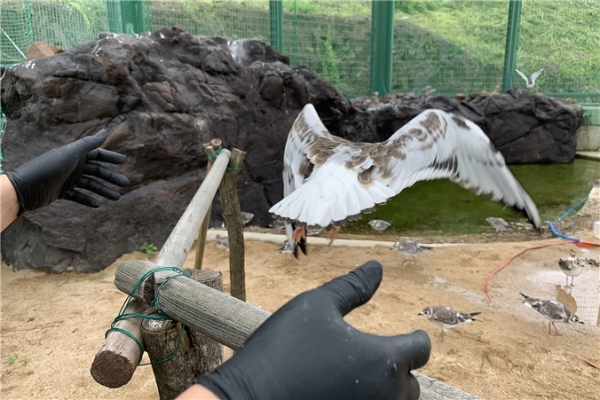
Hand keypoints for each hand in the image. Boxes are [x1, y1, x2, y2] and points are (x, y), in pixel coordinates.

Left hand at [5, 128, 128, 213]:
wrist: (26, 187)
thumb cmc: (50, 167)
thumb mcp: (72, 153)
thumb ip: (89, 143)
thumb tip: (106, 131)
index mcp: (75, 154)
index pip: (97, 154)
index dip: (110, 157)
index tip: (124, 161)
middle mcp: (73, 166)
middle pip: (97, 171)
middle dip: (111, 177)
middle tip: (125, 184)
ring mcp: (67, 179)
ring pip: (90, 185)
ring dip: (103, 190)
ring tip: (116, 198)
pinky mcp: (62, 192)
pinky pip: (78, 196)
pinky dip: (88, 200)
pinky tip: (97, 205)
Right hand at [196, 260, 430, 399]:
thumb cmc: (283, 349)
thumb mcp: (316, 306)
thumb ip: (353, 287)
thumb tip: (377, 266)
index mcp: (385, 360)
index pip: (420, 349)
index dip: (415, 338)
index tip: (410, 335)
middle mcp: (387, 396)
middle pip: (411, 384)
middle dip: (399, 369)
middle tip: (374, 357)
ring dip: (387, 391)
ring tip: (360, 378)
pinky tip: (344, 392)